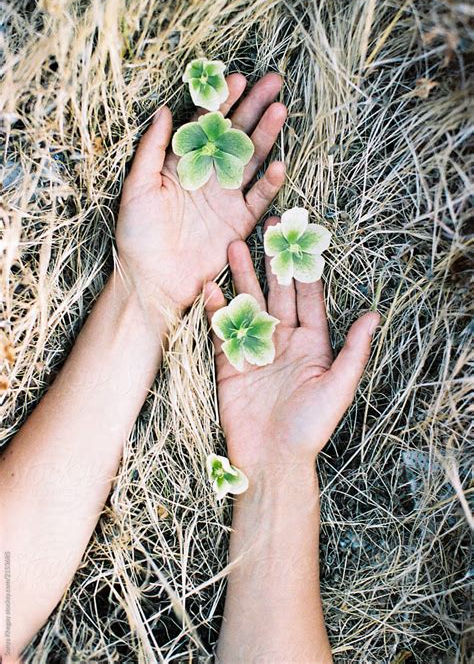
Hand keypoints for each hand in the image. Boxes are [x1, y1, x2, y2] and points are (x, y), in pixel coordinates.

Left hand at [116, 73, 286, 311]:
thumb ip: (152, 148)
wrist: (152, 279)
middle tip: (273, 82)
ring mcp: (226, 198)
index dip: (222, 102)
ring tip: (279, 112)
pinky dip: (269, 183)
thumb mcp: (137, 187)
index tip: (238, 79)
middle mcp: (208, 176)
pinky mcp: (239, 222)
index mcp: (183, 163)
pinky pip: (258, 198)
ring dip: (266, 136)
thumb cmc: (137, 233)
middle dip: (253, 108)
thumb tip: (162, 110)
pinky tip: (278, 165)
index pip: (207, 125)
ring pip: (251, 160)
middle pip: (235, 135)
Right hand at [204, 224, 379, 476]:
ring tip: (234, 247)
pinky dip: (217, 310)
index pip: (309, 298)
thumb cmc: (311, 427)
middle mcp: (285, 341)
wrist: (272, 458)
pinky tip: (211, 289)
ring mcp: (257, 349)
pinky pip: (224, 331)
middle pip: (277, 292)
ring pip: (250, 304)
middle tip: (265, 228)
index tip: (300, 238)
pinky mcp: (232, 363)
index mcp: (313, 344)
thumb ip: (353, 350)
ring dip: (242, 277)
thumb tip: (375, 315)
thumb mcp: (338, 386)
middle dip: (271, 261)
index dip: (304, 268)